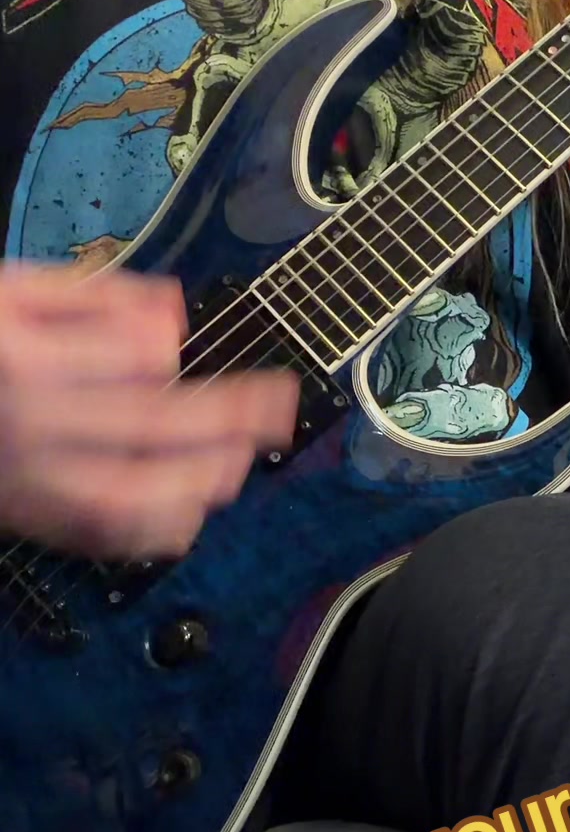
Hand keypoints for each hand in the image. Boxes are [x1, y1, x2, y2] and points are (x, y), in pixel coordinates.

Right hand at [0, 263, 299, 558]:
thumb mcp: (10, 293)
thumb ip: (90, 297)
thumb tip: (173, 314)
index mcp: (28, 360)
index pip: (128, 360)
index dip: (166, 348)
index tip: (179, 338)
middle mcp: (34, 427)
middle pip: (150, 428)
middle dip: (229, 418)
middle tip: (281, 407)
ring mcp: (31, 482)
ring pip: (132, 498)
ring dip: (199, 481)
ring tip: (241, 460)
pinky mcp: (29, 518)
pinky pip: (101, 538)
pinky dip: (153, 531)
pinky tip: (189, 512)